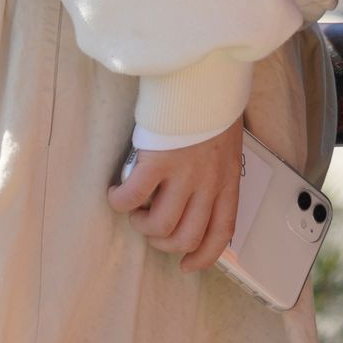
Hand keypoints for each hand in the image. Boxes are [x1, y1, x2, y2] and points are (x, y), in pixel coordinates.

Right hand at [109, 122, 245, 266]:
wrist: (204, 76)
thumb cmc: (212, 108)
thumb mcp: (227, 147)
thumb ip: (216, 173)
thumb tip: (199, 195)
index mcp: (227, 182)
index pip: (221, 233)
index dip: (203, 256)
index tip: (187, 265)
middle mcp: (207, 184)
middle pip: (184, 237)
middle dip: (162, 241)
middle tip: (151, 225)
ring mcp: (182, 175)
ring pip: (157, 225)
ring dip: (140, 223)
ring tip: (135, 208)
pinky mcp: (156, 162)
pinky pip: (131, 198)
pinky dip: (118, 200)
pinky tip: (115, 190)